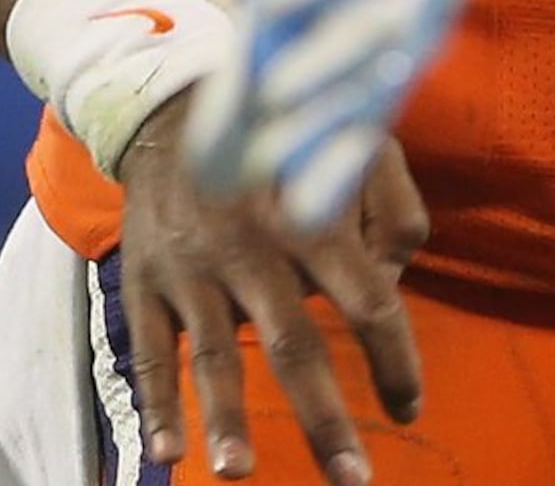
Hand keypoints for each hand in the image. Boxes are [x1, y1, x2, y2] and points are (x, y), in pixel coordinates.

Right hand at [115, 91, 431, 485]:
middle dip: (323, 417)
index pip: (367, 302)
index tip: (408, 409)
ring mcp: (192, 267)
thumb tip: (393, 289)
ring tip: (239, 473)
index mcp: (312, 217)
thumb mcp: (356, 145)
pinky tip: (167, 452)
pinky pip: (149, 348)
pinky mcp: (146, 278)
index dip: (394, 360)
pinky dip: (154, 401)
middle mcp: (251, 247)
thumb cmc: (285, 138)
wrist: (172, 106)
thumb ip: (395, 214)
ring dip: (224, 418)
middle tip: (352, 480)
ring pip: (213, 352)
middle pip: (294, 343)